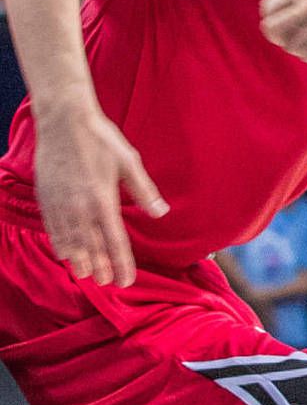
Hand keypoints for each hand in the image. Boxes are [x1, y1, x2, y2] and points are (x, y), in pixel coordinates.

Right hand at [34, 100, 166, 286]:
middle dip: (100, 267)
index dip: (121, 264)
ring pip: (69, 241)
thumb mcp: (129, 163)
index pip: (115, 241)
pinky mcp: (46, 197)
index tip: (126, 281)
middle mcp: (80, 207)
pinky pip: (52, 227)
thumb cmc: (101, 140)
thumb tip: (161, 213)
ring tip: (86, 275)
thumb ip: (144, 191)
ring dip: (78, 259)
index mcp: (103, 200)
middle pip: (91, 246)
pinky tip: (63, 253)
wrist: (64, 121)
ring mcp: (60, 203)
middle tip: (107, 283)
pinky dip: (59, 243)